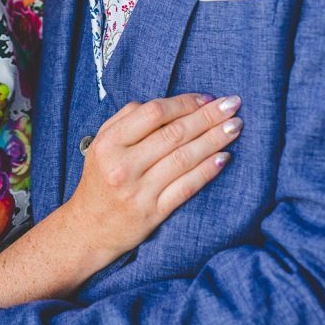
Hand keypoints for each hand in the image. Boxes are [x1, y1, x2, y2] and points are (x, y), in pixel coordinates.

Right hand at [64, 92, 240, 263]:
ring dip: (214, 140)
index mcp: (109, 143)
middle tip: (232, 106)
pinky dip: (207, 171)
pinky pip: (186, 187)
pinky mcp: (153, 212)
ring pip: (184, 158)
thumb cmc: (100, 180)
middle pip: (173, 134)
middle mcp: (122, 165)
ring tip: (235, 127)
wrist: (89, 227)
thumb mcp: (100, 145)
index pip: (153, 114)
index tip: (207, 98)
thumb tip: (165, 106)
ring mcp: (138, 190)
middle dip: (208, 117)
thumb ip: (124, 120)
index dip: (184, 103)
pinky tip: (224, 158)